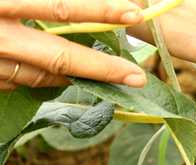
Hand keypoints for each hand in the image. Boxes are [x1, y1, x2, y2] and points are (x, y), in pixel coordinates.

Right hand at [0, 0, 146, 90]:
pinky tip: (63, 74)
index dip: (100, 11)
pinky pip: (22, 81)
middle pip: (60, 58)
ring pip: (44, 76)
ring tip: (108, 76)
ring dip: (77, 76)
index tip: (134, 14)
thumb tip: (74, 7)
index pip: (59, 7)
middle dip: (103, 69)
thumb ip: (46, 0)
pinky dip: (46, 77)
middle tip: (138, 77)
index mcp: (1, 4)